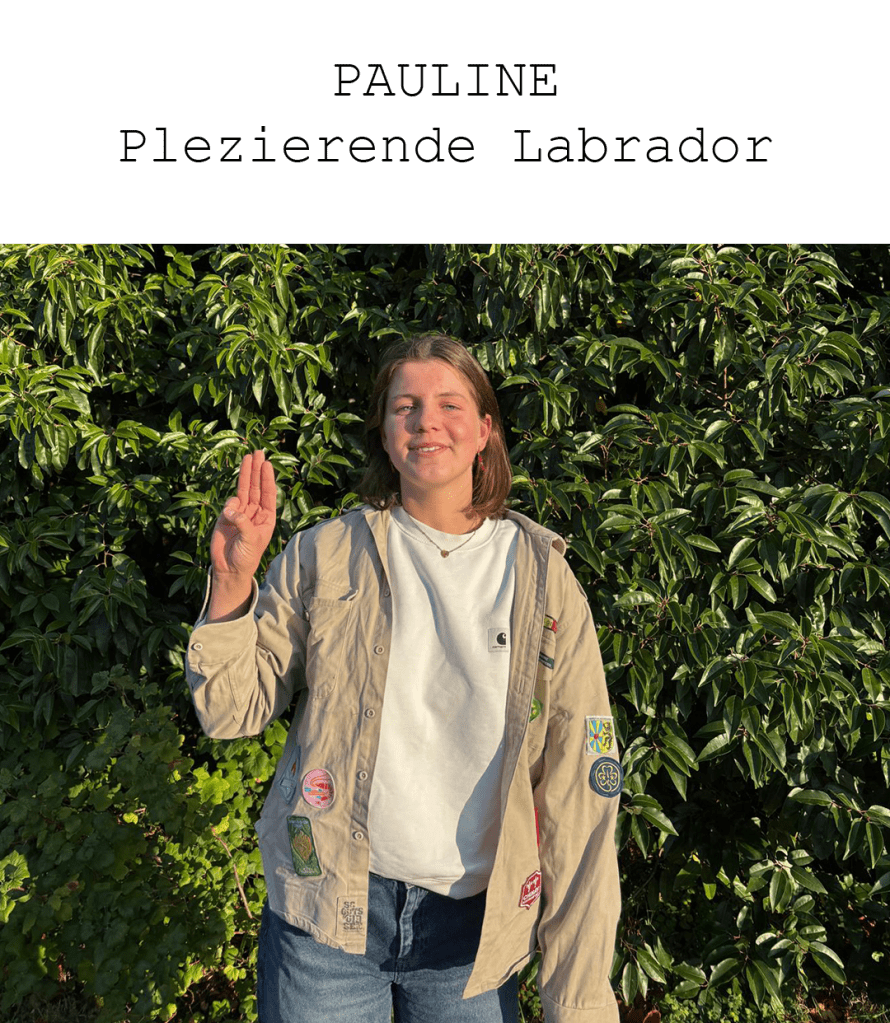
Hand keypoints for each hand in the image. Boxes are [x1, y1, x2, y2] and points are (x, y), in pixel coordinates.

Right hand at [210, 450, 277, 579]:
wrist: (229, 569)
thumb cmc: (246, 557)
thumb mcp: (250, 540)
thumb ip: (242, 522)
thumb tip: (231, 509)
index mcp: (267, 518)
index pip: (268, 493)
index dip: (267, 478)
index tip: (266, 463)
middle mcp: (255, 512)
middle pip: (256, 487)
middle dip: (257, 470)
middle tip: (258, 452)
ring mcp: (240, 513)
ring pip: (243, 490)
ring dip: (245, 474)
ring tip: (247, 457)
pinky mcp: (226, 516)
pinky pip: (229, 503)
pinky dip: (230, 503)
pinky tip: (230, 513)